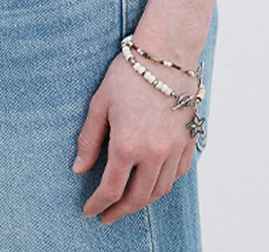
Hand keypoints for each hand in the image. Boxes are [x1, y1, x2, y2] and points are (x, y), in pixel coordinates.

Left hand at [76, 53, 195, 213]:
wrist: (167, 52)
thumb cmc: (130, 72)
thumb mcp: (100, 103)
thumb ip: (89, 139)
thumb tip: (79, 169)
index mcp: (127, 145)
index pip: (111, 190)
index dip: (98, 204)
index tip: (89, 210)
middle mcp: (153, 153)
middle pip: (137, 198)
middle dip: (120, 211)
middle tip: (108, 216)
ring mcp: (174, 148)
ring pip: (159, 190)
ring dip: (142, 202)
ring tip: (129, 203)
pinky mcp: (188, 140)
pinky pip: (178, 174)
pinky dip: (165, 184)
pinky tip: (153, 182)